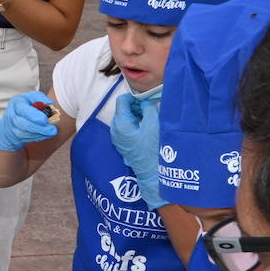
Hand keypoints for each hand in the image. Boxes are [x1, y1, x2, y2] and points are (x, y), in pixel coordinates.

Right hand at [0, 91, 58, 151]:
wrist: (14, 118)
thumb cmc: (27, 106)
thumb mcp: (33, 97)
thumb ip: (42, 99)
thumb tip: (51, 104)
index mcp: (17, 102)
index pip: (24, 110)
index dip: (35, 116)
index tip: (45, 120)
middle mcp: (11, 114)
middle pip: (23, 124)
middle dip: (39, 128)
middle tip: (53, 130)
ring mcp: (11, 127)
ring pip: (25, 134)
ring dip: (40, 134)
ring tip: (51, 132)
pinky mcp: (14, 136)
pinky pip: (26, 138)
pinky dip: (37, 137)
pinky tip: (44, 135)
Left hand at [109, 94, 165, 209]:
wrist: (153, 173)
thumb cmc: (154, 148)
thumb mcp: (154, 123)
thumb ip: (148, 107)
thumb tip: (144, 100)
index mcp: (120, 124)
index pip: (122, 101)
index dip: (134, 97)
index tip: (147, 100)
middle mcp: (115, 130)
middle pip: (123, 109)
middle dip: (136, 106)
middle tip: (150, 109)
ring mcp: (118, 138)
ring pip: (125, 118)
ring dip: (137, 114)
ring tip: (150, 118)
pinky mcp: (123, 144)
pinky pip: (127, 128)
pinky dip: (136, 123)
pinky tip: (146, 127)